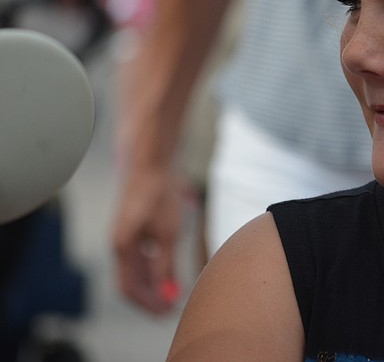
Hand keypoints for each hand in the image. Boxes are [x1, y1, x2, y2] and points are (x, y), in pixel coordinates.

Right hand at [112, 165, 184, 313]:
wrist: (153, 164)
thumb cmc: (160, 195)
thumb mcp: (168, 233)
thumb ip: (165, 264)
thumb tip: (167, 291)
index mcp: (123, 247)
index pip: (128, 288)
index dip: (147, 303)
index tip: (166, 311)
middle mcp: (119, 243)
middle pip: (130, 280)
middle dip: (150, 296)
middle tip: (171, 305)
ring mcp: (125, 234)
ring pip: (135, 268)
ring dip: (152, 283)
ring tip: (173, 290)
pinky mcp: (133, 226)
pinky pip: (139, 255)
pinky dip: (151, 267)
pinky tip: (167, 268)